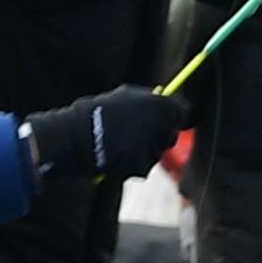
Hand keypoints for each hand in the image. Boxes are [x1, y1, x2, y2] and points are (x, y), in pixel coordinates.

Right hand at [24, 85, 189, 180]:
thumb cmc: (100, 111)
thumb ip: (148, 99)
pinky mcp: (142, 165)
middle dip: (160, 137)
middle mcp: (160, 125)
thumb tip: (162, 99)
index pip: (181, 112)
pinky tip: (118, 156)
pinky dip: (134, 165)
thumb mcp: (126, 95)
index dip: (173, 117)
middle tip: (142, 136)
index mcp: (160, 104)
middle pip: (171, 136)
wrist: (79, 134)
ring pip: (157, 153)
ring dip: (145, 151)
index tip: (166, 120)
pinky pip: (144, 167)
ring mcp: (152, 146)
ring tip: (122, 144)